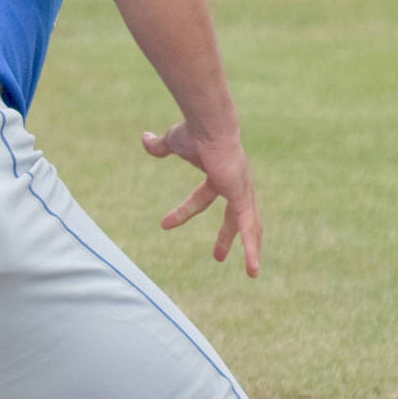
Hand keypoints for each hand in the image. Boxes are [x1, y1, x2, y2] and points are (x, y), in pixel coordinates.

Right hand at [141, 121, 261, 276]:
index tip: (164, 224)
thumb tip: (144, 138)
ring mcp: (242, 191)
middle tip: (218, 255)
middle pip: (234, 216)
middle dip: (227, 235)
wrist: (208, 127)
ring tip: (252, 272)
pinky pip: (249, 226)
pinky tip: (253, 267)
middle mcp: (236, 184)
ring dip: (250, 247)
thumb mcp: (173, 142)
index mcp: (220, 174)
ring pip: (250, 224)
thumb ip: (160, 145)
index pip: (201, 198)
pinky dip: (252, 247)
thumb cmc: (192, 131)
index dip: (183, 212)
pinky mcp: (243, 197)